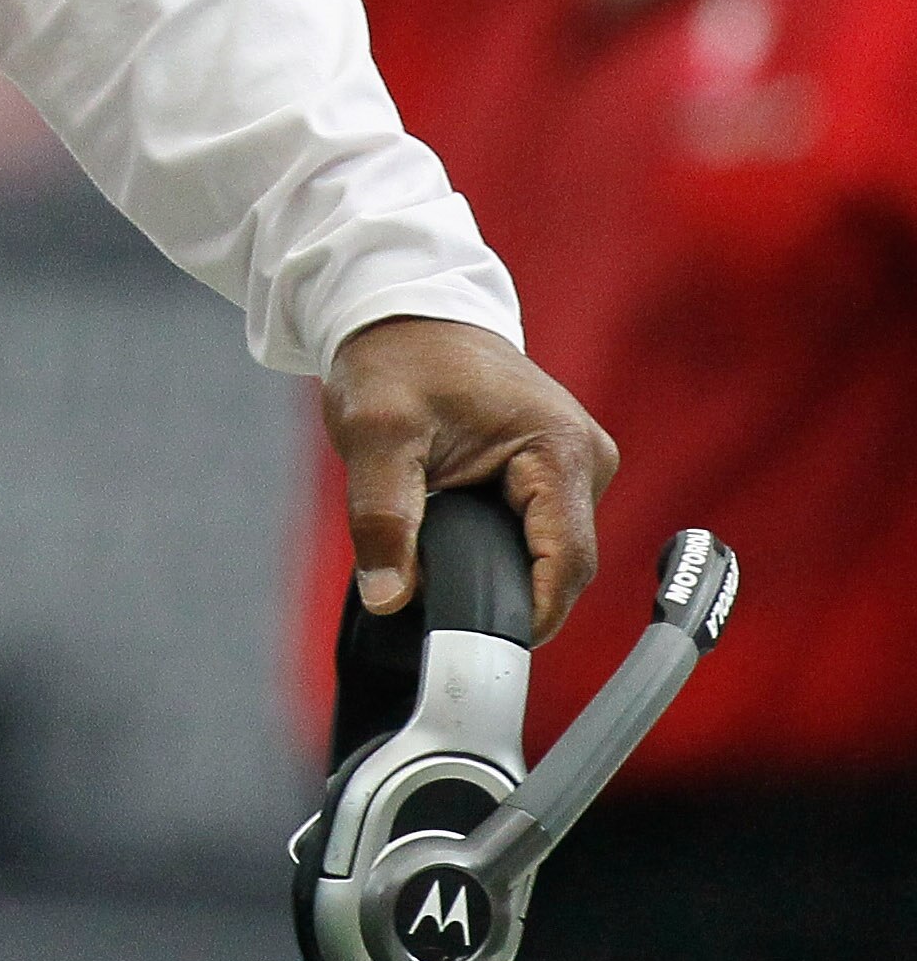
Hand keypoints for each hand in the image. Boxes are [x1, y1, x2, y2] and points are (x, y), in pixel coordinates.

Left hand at [323, 315, 617, 643]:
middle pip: (560, 567)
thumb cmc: (395, 359)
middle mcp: (584, 461)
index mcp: (560, 449)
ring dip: (498, 572)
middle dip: (503, 595)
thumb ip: (381, 517)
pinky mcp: (553, 474)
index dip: (527, 614)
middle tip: (439, 617)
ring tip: (437, 577)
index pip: (565, 563)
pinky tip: (455, 557)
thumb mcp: (375, 433)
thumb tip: (388, 598)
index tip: (478, 649)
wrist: (402, 312)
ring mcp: (573, 469)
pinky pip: (536, 535)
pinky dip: (498, 551)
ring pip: (547, 555)